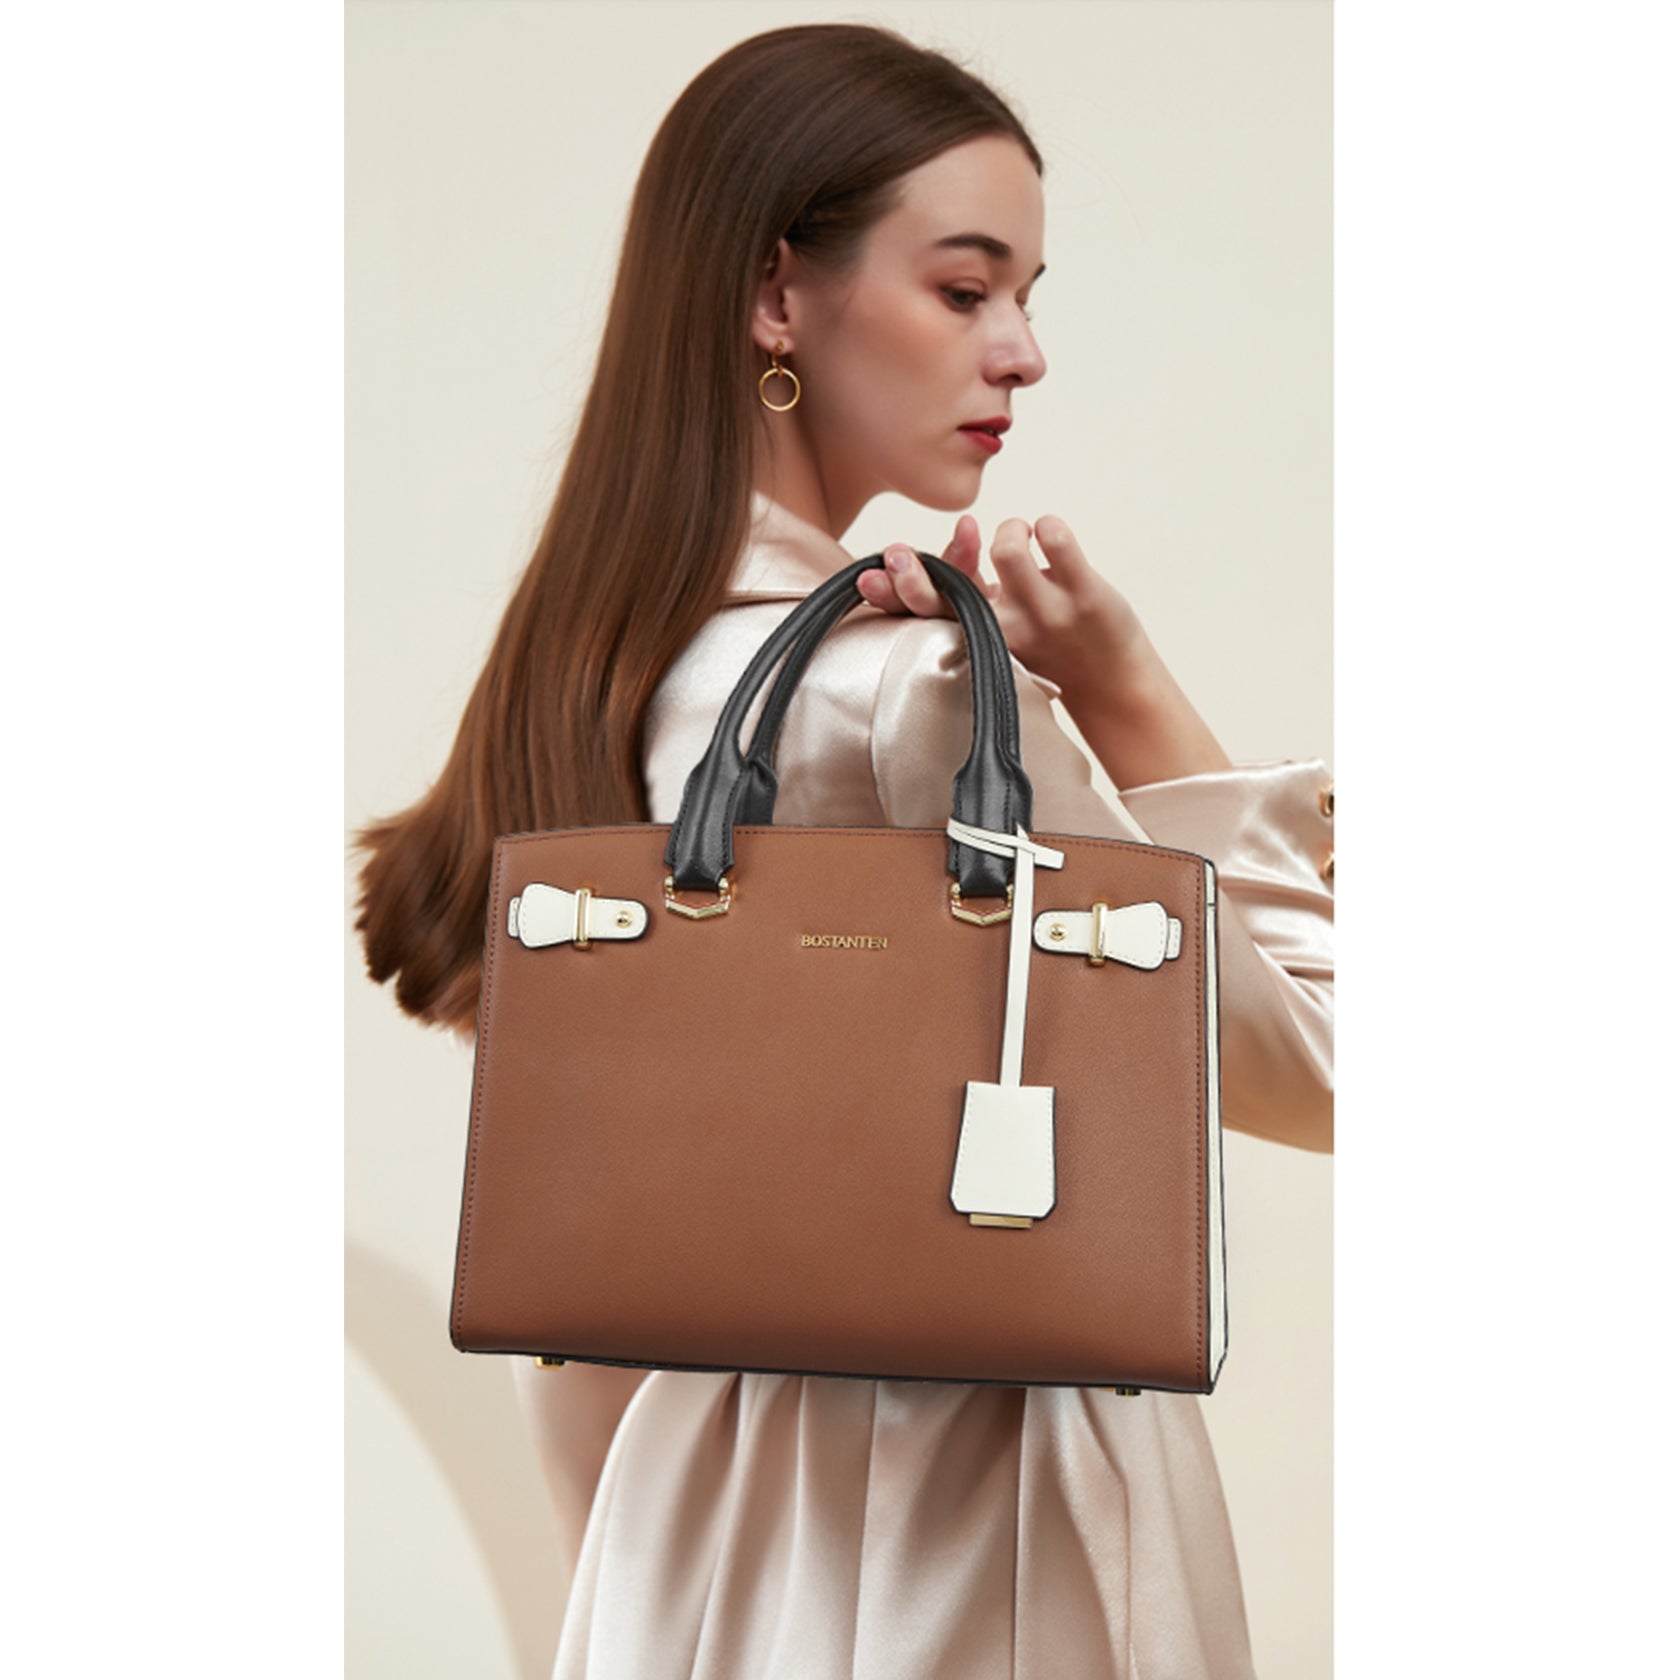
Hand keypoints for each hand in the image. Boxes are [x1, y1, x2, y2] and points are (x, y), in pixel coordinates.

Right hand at [855, 514, 1148, 710]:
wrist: (1112, 680)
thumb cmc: (1047, 641)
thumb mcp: (996, 624)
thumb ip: (961, 590)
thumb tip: (907, 556)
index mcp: (979, 636)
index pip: (926, 614)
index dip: (892, 594)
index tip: (872, 573)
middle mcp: (1006, 629)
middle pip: (947, 600)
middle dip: (914, 574)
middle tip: (900, 552)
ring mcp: (1046, 612)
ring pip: (1009, 552)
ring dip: (1009, 530)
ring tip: (1020, 534)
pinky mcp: (1086, 596)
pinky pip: (1057, 541)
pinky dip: (1048, 525)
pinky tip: (1048, 533)